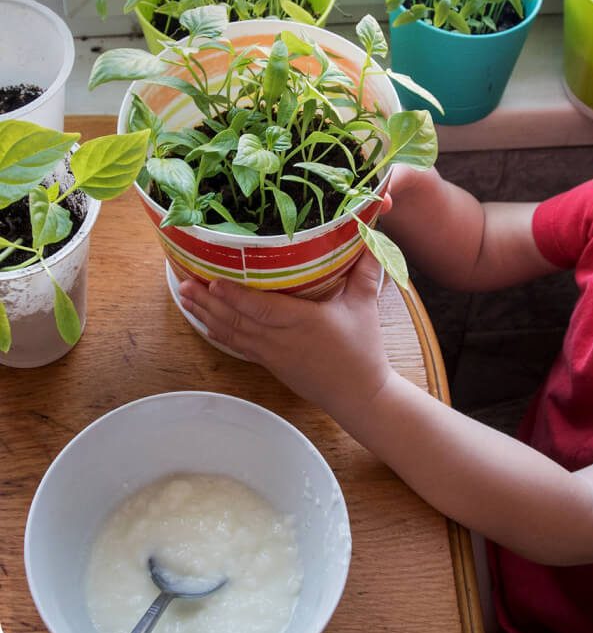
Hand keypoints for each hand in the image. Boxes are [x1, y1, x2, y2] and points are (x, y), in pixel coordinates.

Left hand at [177, 250, 392, 416]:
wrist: (359, 394)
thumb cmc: (362, 349)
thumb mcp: (365, 305)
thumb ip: (367, 271)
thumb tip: (370, 238)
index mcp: (302, 321)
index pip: (261, 307)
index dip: (235, 295)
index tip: (212, 281)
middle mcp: (281, 338)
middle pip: (236, 319)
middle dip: (207, 301)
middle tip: (184, 282)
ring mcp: (272, 354)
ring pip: (232, 333)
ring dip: (206, 315)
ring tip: (184, 296)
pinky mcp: (271, 364)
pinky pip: (238, 346)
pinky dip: (218, 332)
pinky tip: (205, 321)